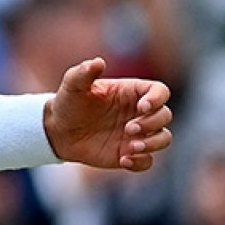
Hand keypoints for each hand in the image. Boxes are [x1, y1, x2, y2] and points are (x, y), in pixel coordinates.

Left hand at [44, 57, 171, 171]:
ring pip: (163, 138)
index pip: (159, 91)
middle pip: (165, 115)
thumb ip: (84, 72)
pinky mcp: (130, 153)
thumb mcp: (73, 85)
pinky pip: (147, 161)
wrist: (58, 131)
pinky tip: (123, 160)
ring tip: (131, 147)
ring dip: (153, 143)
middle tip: (129, 128)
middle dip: (152, 123)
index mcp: (131, 92)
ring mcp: (137, 134)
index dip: (157, 99)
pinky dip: (141, 162)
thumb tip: (98, 62)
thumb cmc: (69, 103)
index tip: (142, 107)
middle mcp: (139, 113)